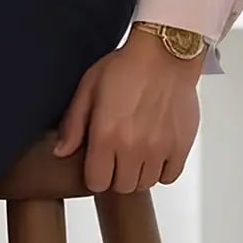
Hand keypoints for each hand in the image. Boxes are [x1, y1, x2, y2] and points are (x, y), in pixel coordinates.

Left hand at [52, 28, 201, 192]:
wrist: (164, 55)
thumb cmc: (125, 67)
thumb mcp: (88, 87)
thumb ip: (73, 123)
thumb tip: (61, 151)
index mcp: (106, 134)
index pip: (96, 182)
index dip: (94, 173)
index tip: (96, 161)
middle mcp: (133, 148)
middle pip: (121, 186)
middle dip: (115, 173)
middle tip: (116, 152)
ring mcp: (159, 151)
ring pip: (145, 183)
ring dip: (138, 171)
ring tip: (136, 147)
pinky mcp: (180, 148)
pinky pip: (169, 176)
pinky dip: (161, 168)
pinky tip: (154, 148)